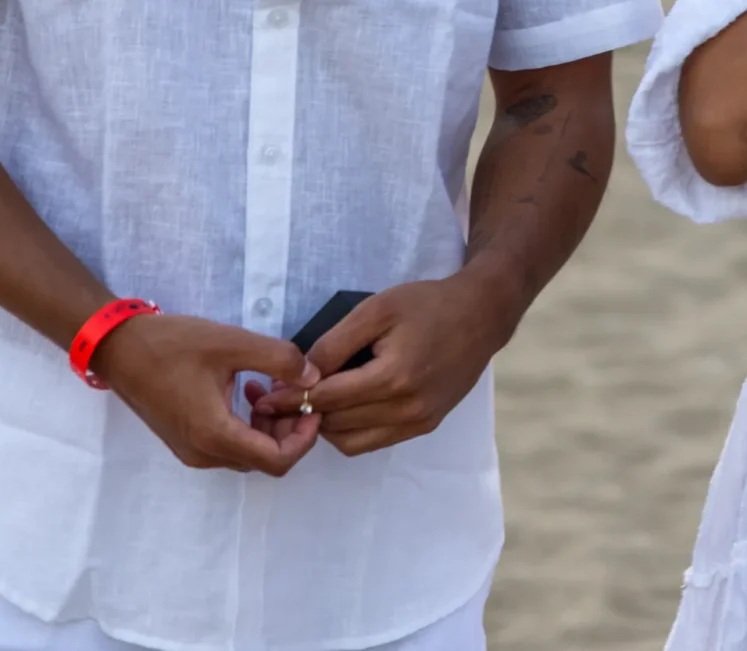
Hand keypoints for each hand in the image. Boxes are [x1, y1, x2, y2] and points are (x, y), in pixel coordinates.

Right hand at [93, 311, 320, 474]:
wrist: (118, 349)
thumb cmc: (173, 345)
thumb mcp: (233, 343)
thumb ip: (279, 360)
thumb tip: (312, 378)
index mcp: (215, 435)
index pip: (277, 461)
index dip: (304, 438)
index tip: (311, 405)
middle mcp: (203, 453)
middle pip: (264, 459)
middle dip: (288, 428)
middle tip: (293, 390)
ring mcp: (191, 450)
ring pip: (246, 452)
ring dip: (267, 425)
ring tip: (270, 386)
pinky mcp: (185, 440)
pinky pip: (227, 444)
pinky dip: (247, 424)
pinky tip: (247, 390)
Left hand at [250, 273, 511, 457]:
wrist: (482, 315)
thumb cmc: (428, 304)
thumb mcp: (378, 309)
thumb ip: (336, 342)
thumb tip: (300, 374)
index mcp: (393, 377)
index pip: (326, 398)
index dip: (290, 398)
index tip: (264, 396)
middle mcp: (407, 408)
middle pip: (335, 423)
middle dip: (302, 414)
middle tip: (278, 400)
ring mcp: (418, 421)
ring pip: (351, 441)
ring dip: (325, 426)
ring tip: (310, 403)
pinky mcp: (425, 426)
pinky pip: (373, 442)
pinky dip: (350, 430)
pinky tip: (343, 406)